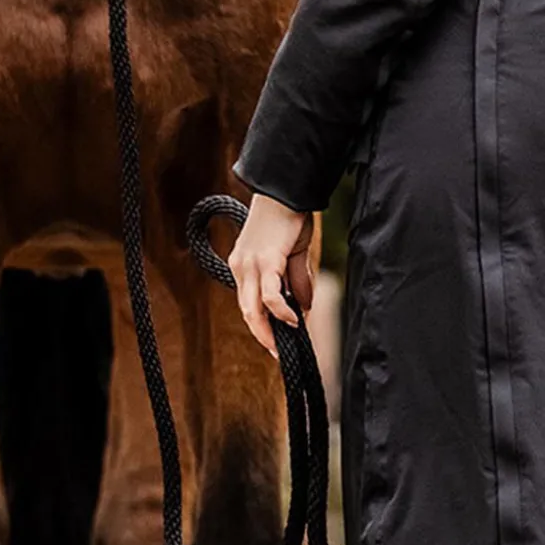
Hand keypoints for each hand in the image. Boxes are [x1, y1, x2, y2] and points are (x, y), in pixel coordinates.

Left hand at [231, 193, 314, 351]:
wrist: (286, 189)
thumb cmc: (289, 216)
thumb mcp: (292, 254)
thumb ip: (296, 281)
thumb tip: (304, 307)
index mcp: (243, 266)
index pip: (249, 304)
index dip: (262, 325)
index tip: (278, 342)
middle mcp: (241, 267)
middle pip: (247, 313)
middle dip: (263, 337)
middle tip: (280, 354)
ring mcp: (250, 265)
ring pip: (253, 310)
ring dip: (269, 331)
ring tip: (287, 343)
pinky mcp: (265, 260)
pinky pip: (269, 295)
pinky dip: (281, 311)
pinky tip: (294, 319)